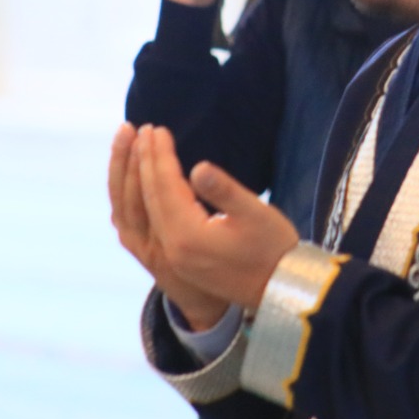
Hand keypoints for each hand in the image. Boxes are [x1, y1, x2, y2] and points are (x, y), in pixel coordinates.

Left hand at [135, 126, 299, 309]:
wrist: (281, 290)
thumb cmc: (274, 247)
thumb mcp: (255, 213)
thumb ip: (224, 190)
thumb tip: (198, 167)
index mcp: (188, 235)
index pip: (165, 186)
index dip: (161, 155)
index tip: (157, 129)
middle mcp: (173, 248)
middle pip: (150, 197)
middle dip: (145, 162)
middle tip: (141, 130)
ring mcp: (174, 257)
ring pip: (147, 211)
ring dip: (140, 179)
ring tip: (137, 151)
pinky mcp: (179, 261)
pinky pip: (152, 225)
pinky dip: (145, 201)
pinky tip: (143, 188)